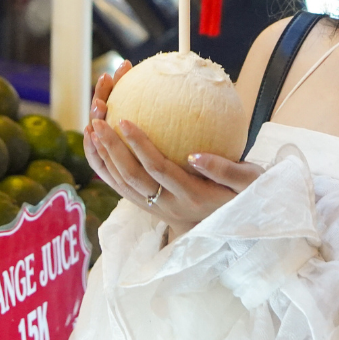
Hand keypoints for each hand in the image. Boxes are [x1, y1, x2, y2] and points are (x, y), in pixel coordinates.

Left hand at [84, 66, 261, 230]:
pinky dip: (102, 162)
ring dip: (102, 153)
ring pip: (119, 181)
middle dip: (111, 146)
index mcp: (191, 196)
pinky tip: (94, 136)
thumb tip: (195, 155)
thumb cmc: (242, 194)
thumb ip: (226, 170)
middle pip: (130, 176)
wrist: (226, 223)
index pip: (158, 169)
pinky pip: (116, 183)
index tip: (125, 119)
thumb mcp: (247, 183)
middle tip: (99, 116)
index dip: (140, 146)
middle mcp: (167, 205)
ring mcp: (152, 206)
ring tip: (91, 122)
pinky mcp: (143, 204)